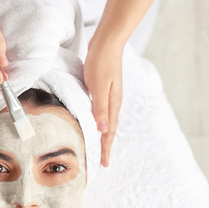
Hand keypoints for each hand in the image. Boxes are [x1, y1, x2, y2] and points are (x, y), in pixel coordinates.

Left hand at [83, 38, 123, 166]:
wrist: (107, 42)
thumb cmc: (102, 62)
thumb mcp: (98, 86)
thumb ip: (100, 108)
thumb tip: (102, 130)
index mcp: (113, 105)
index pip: (109, 133)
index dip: (106, 149)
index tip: (104, 165)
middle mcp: (113, 103)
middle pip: (109, 130)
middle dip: (106, 147)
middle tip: (102, 162)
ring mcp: (109, 96)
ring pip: (106, 122)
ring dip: (103, 136)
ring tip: (99, 147)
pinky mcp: (103, 89)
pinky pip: (102, 112)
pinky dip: (99, 122)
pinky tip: (95, 123)